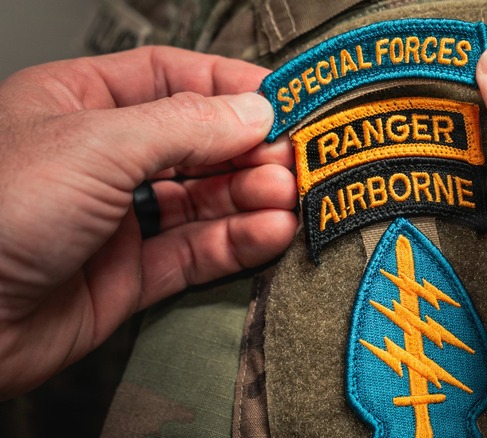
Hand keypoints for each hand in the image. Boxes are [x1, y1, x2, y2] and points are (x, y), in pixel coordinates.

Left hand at [0, 47, 297, 397]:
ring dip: (251, 197)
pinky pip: (195, 253)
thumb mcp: (96, 144)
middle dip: (249, 150)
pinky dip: (237, 243)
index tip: (283, 101)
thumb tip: (256, 112)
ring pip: (203, 201)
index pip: (172, 78)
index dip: (230, 86)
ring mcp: (118, 219)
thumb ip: (185, 127)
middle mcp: (103, 158)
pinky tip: (271, 233)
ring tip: (288, 198)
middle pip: (198, 143)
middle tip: (293, 159)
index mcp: (79, 103)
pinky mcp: (129, 276)